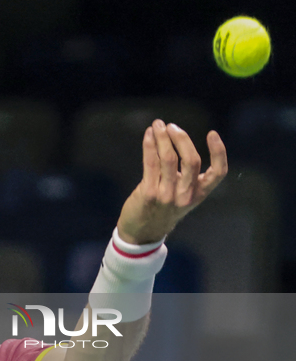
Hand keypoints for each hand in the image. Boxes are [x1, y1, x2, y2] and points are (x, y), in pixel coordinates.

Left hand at [116, 119, 227, 244]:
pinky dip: (149, 145)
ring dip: (163, 137)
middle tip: (171, 127)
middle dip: (181, 138)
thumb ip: (185, 175)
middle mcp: (185, 196)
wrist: (141, 234)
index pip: (218, 173)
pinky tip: (148, 135)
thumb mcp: (181, 196)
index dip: (219, 152)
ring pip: (169, 158)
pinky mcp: (149, 194)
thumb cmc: (162, 210)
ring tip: (157, 125)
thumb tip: (177, 140)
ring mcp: (167, 196)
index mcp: (198, 194)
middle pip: (191, 160)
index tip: (212, 133)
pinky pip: (151, 163)